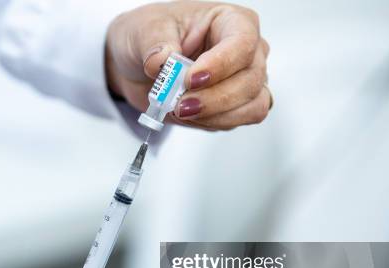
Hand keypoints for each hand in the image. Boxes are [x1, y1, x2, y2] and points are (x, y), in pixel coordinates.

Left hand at [106, 1, 270, 130]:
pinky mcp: (234, 107)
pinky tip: (186, 115)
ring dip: (213, 115)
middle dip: (213, 99)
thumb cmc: (151, 37)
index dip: (220, 65)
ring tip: (179, 110)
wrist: (137, 64)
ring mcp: (243, 81)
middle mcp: (245, 51)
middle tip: (180, 104)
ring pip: (251, 106)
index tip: (190, 79)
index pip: (243, 42)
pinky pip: (235, 122)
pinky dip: (209, 123)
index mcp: (231, 21)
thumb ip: (156, 44)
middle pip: (250, 80)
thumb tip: (162, 61)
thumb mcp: (146, 29)